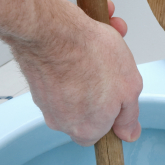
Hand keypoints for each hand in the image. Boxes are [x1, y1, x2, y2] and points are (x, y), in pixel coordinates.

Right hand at [10, 0, 141, 145]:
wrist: (51, 31)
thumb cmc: (91, 56)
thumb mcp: (129, 88)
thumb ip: (130, 115)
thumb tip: (129, 133)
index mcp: (86, 129)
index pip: (101, 131)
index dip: (111, 110)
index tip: (118, 92)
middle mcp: (62, 120)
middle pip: (89, 105)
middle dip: (104, 81)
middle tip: (113, 61)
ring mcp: (45, 101)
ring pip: (76, 84)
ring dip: (92, 63)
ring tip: (101, 41)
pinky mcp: (35, 80)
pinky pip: (60, 71)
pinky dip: (72, 56)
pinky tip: (82, 37)